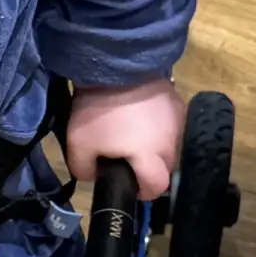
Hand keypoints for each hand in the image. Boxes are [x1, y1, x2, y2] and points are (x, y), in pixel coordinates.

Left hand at [66, 76, 182, 201]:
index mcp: (150, 156)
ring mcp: (177, 119)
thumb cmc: (99, 110)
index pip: (158, 187)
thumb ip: (84, 169)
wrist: (115, 65)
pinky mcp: (176, 101)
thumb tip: (93, 175)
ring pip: (169, 144)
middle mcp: (171, 141)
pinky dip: (157, 124)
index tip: (130, 183)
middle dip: (148, 168)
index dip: (143, 191)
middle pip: (165, 166)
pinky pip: (169, 122)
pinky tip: (140, 114)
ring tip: (132, 132)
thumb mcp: (78, 144)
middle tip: (127, 157)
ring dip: (154, 144)